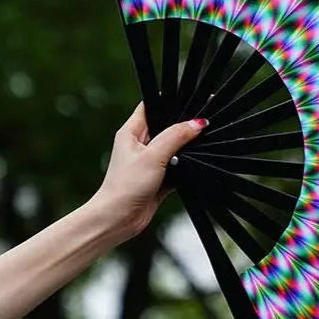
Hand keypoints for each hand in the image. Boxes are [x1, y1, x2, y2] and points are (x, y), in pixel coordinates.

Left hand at [91, 103, 207, 240]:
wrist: (118, 220)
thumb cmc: (124, 187)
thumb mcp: (153, 156)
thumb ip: (176, 137)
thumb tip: (197, 123)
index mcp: (132, 132)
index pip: (152, 106)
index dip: (169, 101)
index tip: (189, 99)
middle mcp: (140, 145)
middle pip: (167, 127)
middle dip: (183, 127)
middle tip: (200, 124)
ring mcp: (150, 162)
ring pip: (175, 148)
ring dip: (185, 149)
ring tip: (197, 147)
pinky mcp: (159, 178)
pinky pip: (178, 167)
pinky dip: (186, 168)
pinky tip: (193, 168)